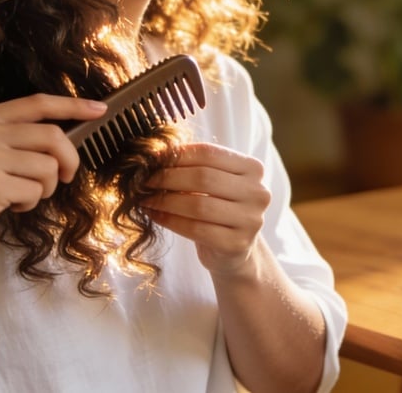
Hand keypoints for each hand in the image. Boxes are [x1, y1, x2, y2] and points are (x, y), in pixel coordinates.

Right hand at [0, 94, 105, 264]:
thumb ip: (12, 138)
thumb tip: (62, 139)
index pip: (38, 103)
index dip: (73, 105)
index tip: (99, 110)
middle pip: (53, 136)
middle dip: (69, 161)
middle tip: (64, 178)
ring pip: (48, 167)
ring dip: (45, 188)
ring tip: (22, 196)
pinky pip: (35, 191)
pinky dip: (30, 204)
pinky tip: (9, 207)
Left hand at [143, 143, 269, 276]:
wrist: (235, 249)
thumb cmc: (219, 207)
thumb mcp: (213, 181)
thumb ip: (193, 165)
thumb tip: (154, 154)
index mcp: (253, 168)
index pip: (209, 153)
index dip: (177, 154)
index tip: (151, 158)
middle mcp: (258, 192)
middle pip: (203, 177)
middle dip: (167, 177)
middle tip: (143, 180)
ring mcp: (250, 220)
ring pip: (198, 205)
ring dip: (165, 201)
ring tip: (145, 198)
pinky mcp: (237, 244)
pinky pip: (196, 229)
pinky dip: (170, 221)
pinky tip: (155, 216)